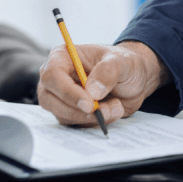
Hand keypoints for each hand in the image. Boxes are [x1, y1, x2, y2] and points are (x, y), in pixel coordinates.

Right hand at [37, 40, 168, 125]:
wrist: (133, 80)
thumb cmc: (124, 64)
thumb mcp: (124, 62)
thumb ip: (109, 71)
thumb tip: (92, 91)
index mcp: (64, 56)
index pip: (52, 75)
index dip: (67, 91)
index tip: (89, 102)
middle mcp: (58, 77)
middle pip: (49, 99)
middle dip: (76, 110)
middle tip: (101, 112)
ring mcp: (61, 97)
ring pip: (62, 115)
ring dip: (90, 117)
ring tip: (115, 106)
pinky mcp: (70, 113)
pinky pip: (75, 124)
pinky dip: (95, 122)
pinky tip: (112, 111)